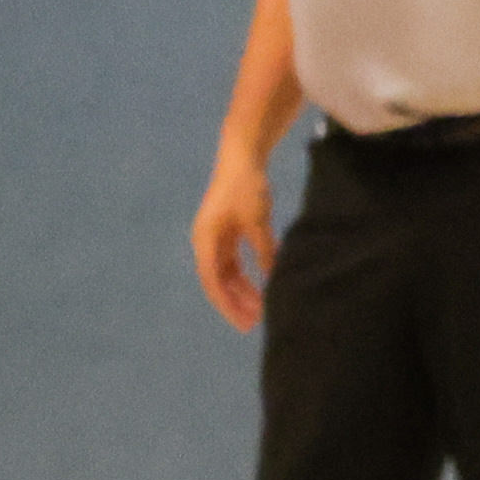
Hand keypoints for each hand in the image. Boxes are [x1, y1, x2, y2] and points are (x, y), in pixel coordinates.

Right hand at [190, 159, 273, 329]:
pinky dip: (248, 275)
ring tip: (261, 308)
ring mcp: (216, 237)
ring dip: (243, 290)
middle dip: (236, 302)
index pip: (214, 282)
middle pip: (219, 281)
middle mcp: (206, 242)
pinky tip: (263, 285)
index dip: (228, 304)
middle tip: (254, 323)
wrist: (242, 157)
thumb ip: (263, 249)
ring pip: (228, 273)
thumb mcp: (257, 220)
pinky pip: (235, 261)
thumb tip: (273, 277)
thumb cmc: (246, 186)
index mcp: (206, 240)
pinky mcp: (227, 232)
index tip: (243, 322)